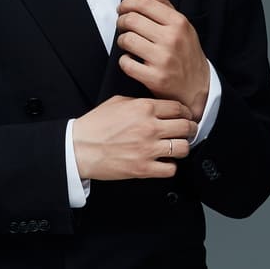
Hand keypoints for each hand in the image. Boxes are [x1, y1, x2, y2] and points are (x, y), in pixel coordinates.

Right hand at [72, 95, 196, 180]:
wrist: (79, 148)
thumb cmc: (95, 125)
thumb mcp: (117, 102)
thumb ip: (140, 101)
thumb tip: (156, 105)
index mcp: (144, 108)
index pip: (178, 108)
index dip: (185, 113)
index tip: (185, 116)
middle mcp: (149, 127)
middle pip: (186, 127)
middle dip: (190, 129)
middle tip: (187, 132)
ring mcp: (148, 149)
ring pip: (183, 148)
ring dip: (182, 147)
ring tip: (177, 147)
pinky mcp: (143, 168)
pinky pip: (171, 169)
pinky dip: (170, 166)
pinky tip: (164, 162)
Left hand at [116, 0, 210, 118]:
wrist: (199, 89)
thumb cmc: (186, 53)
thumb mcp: (181, 26)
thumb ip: (164, 3)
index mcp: (178, 22)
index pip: (144, 4)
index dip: (127, 4)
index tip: (122, 9)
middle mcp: (171, 38)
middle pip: (131, 20)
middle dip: (121, 22)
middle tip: (123, 27)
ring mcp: (163, 59)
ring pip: (126, 40)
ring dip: (122, 41)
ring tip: (128, 44)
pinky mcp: (155, 78)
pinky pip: (126, 63)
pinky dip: (124, 61)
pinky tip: (131, 61)